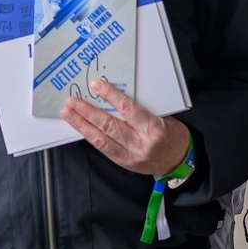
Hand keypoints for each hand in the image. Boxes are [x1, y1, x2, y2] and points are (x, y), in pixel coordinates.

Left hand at [60, 78, 190, 175]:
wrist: (178, 161)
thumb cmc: (171, 135)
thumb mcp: (161, 117)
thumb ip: (138, 110)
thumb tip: (113, 96)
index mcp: (153, 129)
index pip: (128, 109)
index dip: (110, 95)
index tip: (96, 85)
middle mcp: (140, 144)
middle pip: (109, 125)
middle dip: (87, 112)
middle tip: (72, 101)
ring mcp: (131, 156)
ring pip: (101, 139)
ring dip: (82, 125)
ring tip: (69, 113)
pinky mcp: (124, 163)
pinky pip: (103, 149)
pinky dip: (90, 136)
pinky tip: (80, 127)